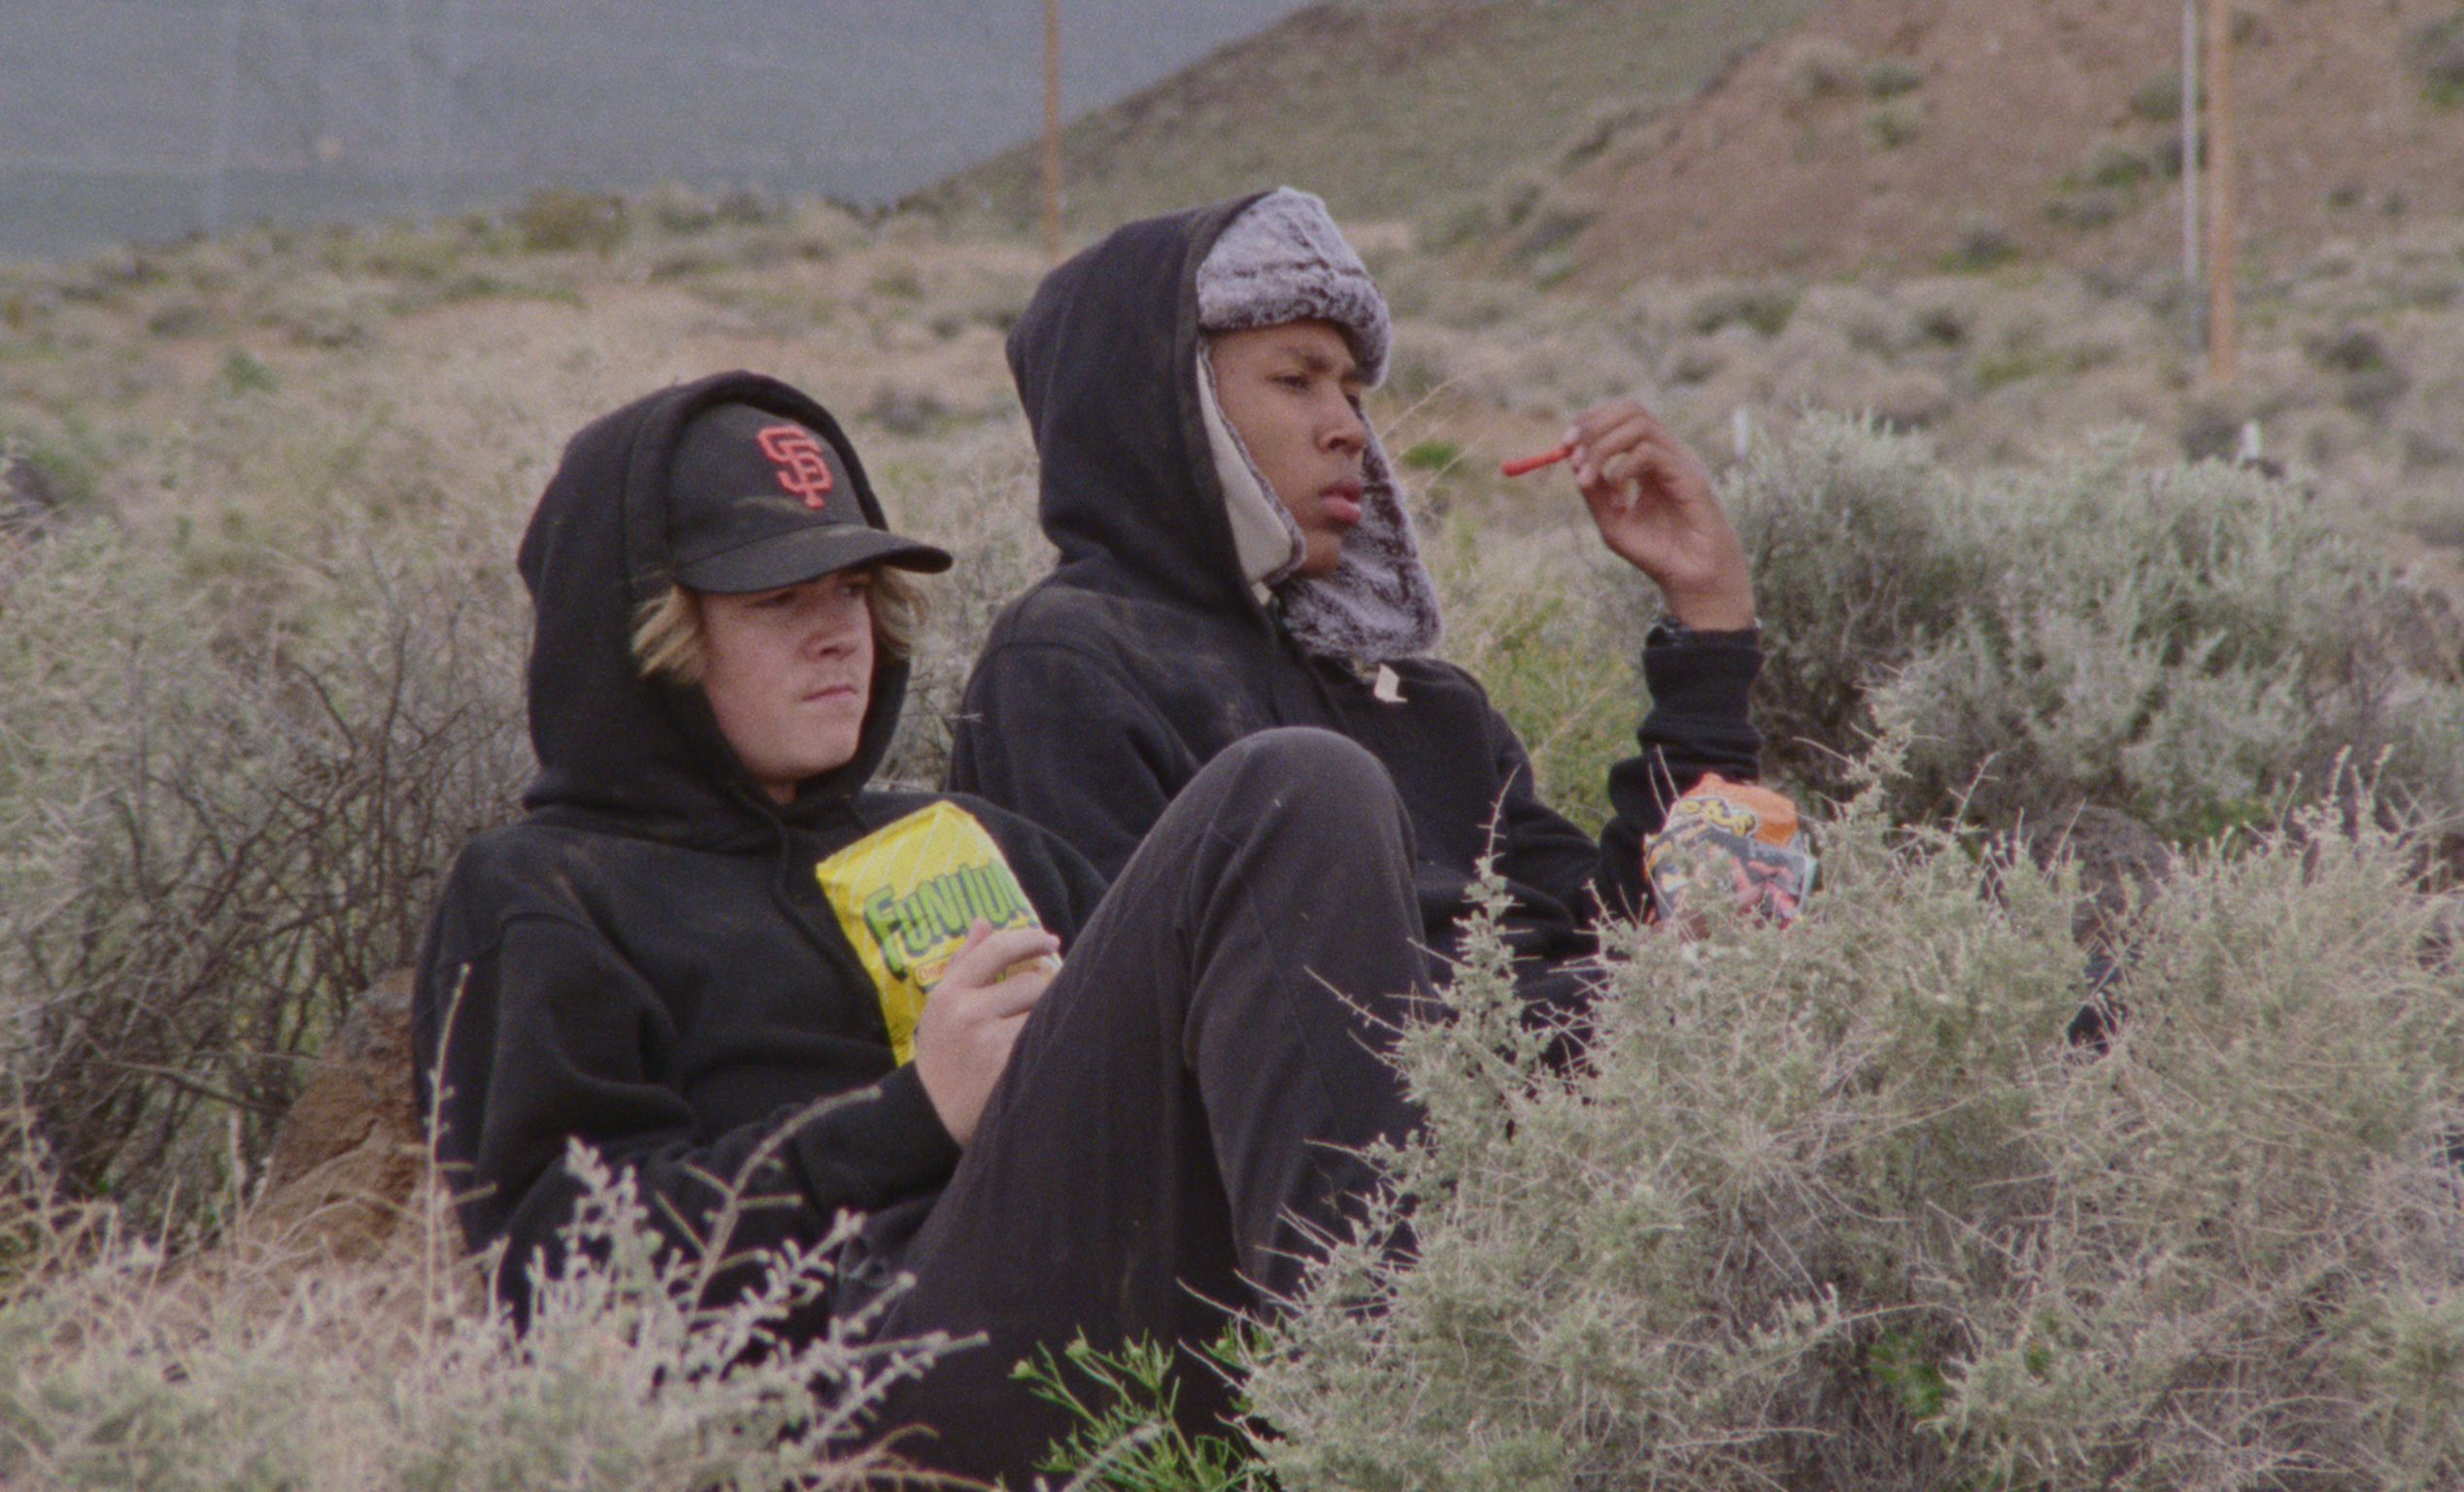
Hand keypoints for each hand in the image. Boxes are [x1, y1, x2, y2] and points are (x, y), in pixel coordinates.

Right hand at [911, 919, 1060, 1145]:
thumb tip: (983, 922)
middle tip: (1045, 1003)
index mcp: (948, 994)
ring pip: (1042, 1008)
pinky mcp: (1009, 1066)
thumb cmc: (945, 1057)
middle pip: (1031, 980)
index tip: (1051, 941)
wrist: (934, 1118)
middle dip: (1044, 991)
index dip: (1029, 939)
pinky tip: (1045, 1050)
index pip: (996, 949)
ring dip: (1048, 1016)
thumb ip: (964, 964)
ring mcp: (988, 1041)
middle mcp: (966, 1013)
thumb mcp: (941, 1009)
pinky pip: (1044, 1037)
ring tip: (1040, 1031)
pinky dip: (1050, 1039)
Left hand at [1564, 398, 1754, 629]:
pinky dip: (1622, 470)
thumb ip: (1594, 492)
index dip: (1590, 421)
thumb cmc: (1658, 553)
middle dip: (1593, 425)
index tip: (1564, 444)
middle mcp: (1668, 453)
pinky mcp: (1691, 476)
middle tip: (1572, 453)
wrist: (1692, 579)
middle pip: (1630, 409)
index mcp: (1650, 459)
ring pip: (1638, 424)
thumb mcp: (1613, 522)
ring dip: (1603, 447)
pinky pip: (1649, 453)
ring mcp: (1682, 461)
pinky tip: (1619, 500)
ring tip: (1588, 480)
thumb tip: (1571, 460)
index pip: (1620, 417)